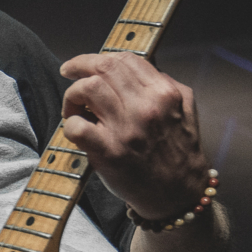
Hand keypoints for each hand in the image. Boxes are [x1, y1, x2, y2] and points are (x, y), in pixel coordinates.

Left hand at [60, 53, 208, 219]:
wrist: (179, 194)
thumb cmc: (178, 152)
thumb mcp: (184, 108)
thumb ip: (165, 83)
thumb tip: (140, 66)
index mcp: (164, 93)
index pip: (124, 59)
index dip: (97, 58)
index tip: (82, 65)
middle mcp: (146, 107)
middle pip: (103, 68)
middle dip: (79, 67)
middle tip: (68, 73)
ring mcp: (127, 130)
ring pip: (87, 89)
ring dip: (72, 95)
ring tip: (74, 108)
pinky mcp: (109, 153)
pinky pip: (77, 127)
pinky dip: (70, 123)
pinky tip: (76, 129)